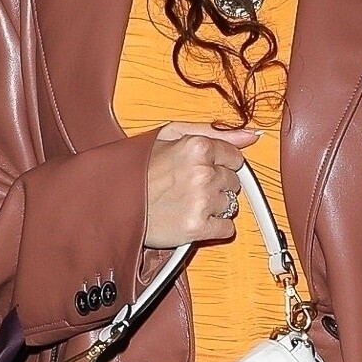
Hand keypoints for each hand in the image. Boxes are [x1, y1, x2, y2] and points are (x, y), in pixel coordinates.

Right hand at [146, 121, 259, 247]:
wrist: (110, 203)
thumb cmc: (137, 169)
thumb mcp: (170, 135)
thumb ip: (214, 132)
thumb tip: (251, 136)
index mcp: (197, 146)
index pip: (234, 156)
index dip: (220, 163)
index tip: (204, 169)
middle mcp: (203, 173)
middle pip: (233, 181)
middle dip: (216, 184)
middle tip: (188, 187)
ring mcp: (201, 202)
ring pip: (231, 205)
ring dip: (214, 206)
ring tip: (186, 202)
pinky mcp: (197, 228)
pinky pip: (227, 229)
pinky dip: (213, 227)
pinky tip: (191, 218)